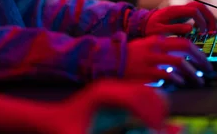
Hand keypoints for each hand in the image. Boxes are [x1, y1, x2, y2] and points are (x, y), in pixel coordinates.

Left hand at [50, 79, 172, 133]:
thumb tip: (129, 131)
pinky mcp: (115, 93)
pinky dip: (150, 108)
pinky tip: (152, 124)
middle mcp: (110, 87)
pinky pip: (140, 96)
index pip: (135, 98)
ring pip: (145, 91)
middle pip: (144, 92)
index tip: (157, 131)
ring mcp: (113, 88)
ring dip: (157, 108)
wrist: (53, 120)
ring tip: (159, 129)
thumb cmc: (65, 131)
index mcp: (103, 94)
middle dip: (157, 112)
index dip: (150, 115)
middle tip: (162, 131)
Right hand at [124, 35, 212, 86]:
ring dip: (193, 73)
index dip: (198, 52)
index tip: (205, 61)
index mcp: (158, 39)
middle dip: (201, 59)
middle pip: (185, 48)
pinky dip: (177, 79)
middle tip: (209, 70)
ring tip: (199, 81)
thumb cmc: (132, 55)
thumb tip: (183, 56)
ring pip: (180, 63)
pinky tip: (182, 82)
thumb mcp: (148, 45)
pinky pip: (168, 75)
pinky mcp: (148, 72)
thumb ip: (164, 48)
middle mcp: (157, 47)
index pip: (184, 42)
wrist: (112, 61)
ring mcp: (152, 59)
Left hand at [145, 1, 216, 35]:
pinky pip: (195, 14)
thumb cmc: (148, 28)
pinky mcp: (181, 15)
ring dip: (207, 19)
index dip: (201, 21)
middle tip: (212, 32)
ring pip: (200, 9)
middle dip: (209, 18)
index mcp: (174, 10)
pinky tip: (201, 32)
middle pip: (201, 6)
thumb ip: (174, 29)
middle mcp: (179, 8)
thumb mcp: (159, 31)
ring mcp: (181, 10)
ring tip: (210, 32)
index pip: (194, 10)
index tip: (202, 33)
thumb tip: (190, 29)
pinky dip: (202, 21)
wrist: (141, 23)